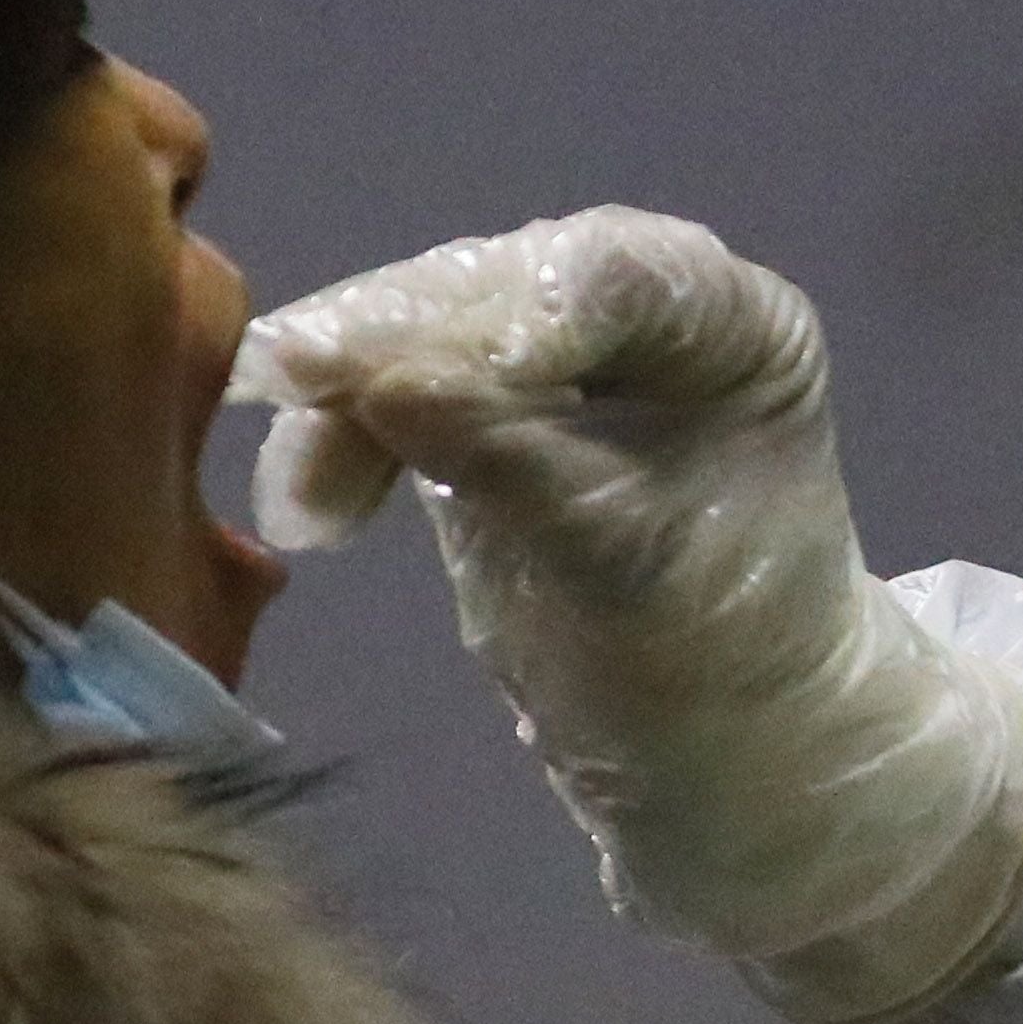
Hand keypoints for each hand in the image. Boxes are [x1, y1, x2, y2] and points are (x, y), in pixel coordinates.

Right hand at [231, 208, 1022, 1022]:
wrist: (718, 746)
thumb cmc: (719, 657)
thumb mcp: (631, 569)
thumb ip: (521, 470)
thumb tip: (387, 387)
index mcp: (737, 324)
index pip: (617, 276)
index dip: (510, 313)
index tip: (411, 376)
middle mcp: (646, 306)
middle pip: (498, 285)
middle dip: (390, 339)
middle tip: (285, 382)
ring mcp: (553, 344)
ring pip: (423, 329)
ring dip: (344, 393)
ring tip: (300, 499)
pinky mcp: (477, 400)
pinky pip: (389, 389)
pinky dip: (337, 436)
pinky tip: (304, 507)